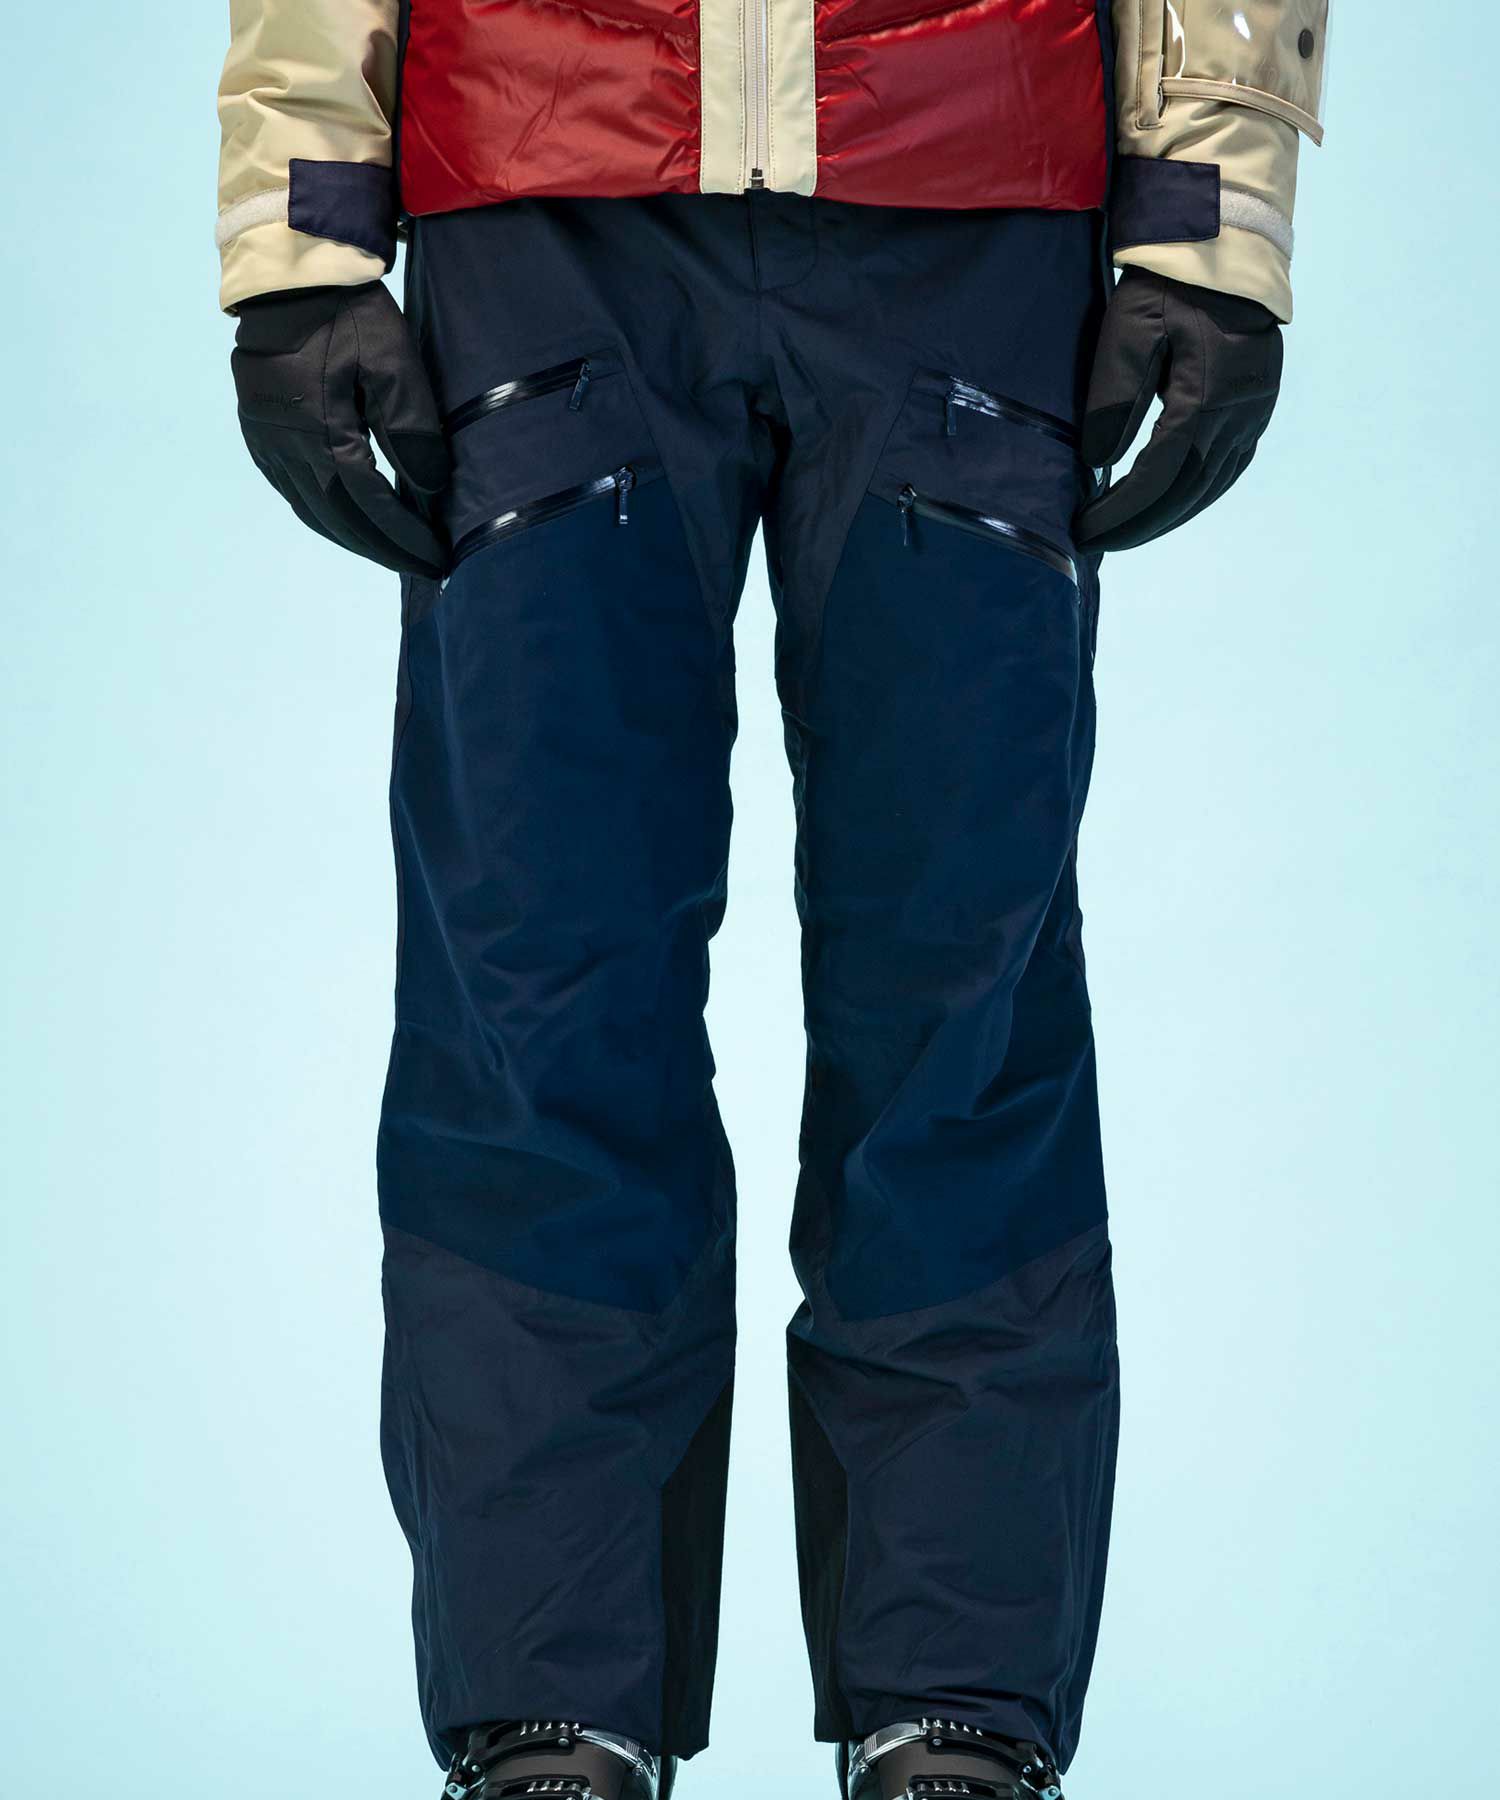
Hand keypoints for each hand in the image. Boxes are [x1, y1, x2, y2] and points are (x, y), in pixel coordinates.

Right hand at [232, 282, 449, 577]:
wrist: (288, 276)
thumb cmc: (349, 315)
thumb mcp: (394, 365)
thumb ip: (413, 432)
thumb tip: (430, 492)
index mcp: (324, 436)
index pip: (372, 508)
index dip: (405, 539)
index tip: (437, 558)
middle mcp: (288, 449)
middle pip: (340, 520)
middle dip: (384, 549)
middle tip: (421, 566)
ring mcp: (266, 443)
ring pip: (312, 510)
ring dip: (353, 537)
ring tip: (390, 551)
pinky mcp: (256, 432)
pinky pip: (290, 490)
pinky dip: (322, 513)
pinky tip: (345, 519)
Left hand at [1074, 268, 1282, 553]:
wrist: (1225, 250)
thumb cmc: (1170, 286)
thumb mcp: (1129, 332)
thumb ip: (1114, 399)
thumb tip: (1098, 464)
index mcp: (1205, 400)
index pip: (1157, 478)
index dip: (1121, 513)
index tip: (1084, 531)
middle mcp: (1238, 415)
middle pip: (1187, 492)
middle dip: (1140, 524)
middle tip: (1098, 543)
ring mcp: (1254, 413)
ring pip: (1211, 485)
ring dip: (1169, 515)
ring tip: (1128, 533)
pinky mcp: (1258, 407)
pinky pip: (1229, 467)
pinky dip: (1197, 493)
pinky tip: (1171, 503)